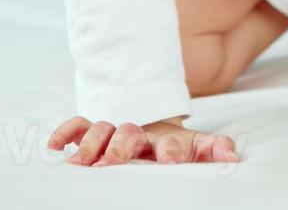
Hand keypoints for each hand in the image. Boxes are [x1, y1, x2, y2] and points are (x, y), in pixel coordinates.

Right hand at [47, 115, 239, 166]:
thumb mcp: (196, 149)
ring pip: (101, 128)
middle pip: (130, 132)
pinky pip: (78, 125)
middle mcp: (139, 132)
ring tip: (81, 163)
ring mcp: (114, 129)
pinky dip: (66, 133)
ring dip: (91, 143)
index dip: (170, 150)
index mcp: (167, 139)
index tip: (168, 161)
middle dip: (122, 145)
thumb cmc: (175, 146)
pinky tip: (55, 148)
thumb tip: (232, 156)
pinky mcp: (93, 130)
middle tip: (113, 161)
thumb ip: (213, 150)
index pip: (170, 141)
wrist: (155, 125)